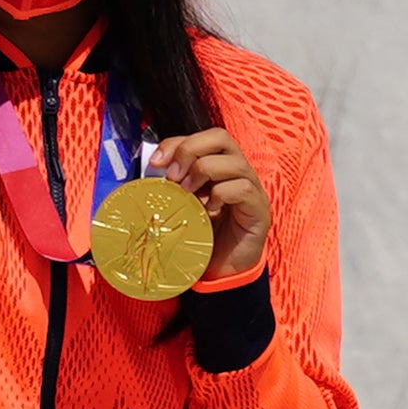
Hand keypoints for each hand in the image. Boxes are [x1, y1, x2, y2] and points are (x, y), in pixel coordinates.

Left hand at [136, 127, 271, 287]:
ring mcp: (251, 188)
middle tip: (173, 177)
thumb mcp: (181, 204)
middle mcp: (237, 171)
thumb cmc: (201, 236)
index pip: (201, 137)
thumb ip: (172, 185)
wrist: (220, 271)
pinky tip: (208, 211)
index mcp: (219, 166)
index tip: (155, 163)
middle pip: (220, 137)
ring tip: (188, 195)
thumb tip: (150, 169)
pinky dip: (221, 195)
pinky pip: (242, 188)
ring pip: (233, 161)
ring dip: (203, 173)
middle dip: (190, 151)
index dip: (176, 143)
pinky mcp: (258, 209)